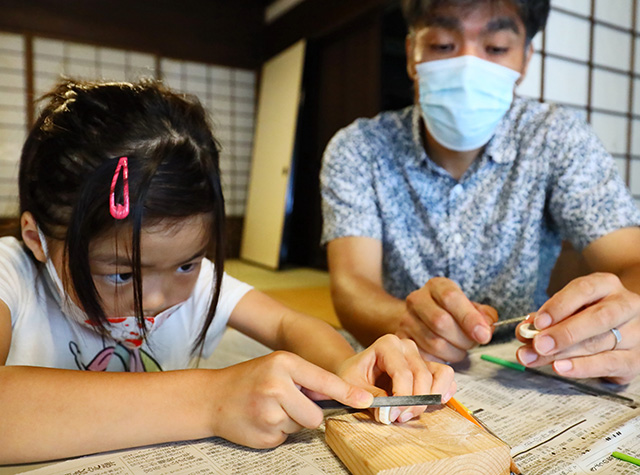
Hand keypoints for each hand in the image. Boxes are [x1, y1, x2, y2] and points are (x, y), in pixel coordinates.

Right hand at [208, 351, 372, 448]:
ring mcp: (269, 412)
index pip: (324, 380)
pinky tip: (261, 419)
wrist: (210, 397)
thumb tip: (338, 395)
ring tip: (269, 409)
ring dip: (290, 421)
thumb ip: (305, 378)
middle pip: (315, 414)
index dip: (347, 393)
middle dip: (306, 413)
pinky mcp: (264, 434)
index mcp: (283, 363)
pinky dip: (277, 431)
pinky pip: (286, 437)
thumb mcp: (276, 366)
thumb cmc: (248, 379)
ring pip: (302, 426)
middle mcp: (276, 386)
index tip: (366, 401)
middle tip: (284, 403)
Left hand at [335, 334, 455, 423]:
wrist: (357, 371)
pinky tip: (434, 403)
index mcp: (387, 344)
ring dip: (430, 398)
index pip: (403, 373)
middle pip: (422, 376)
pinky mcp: (429, 367)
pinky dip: (444, 391)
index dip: (401, 398)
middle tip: (399, 418)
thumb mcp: (352, 385)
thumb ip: (370, 396)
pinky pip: (446, 377)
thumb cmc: (354, 375)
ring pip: (440, 375)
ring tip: (411, 412)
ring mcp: (420, 355)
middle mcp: (407, 346)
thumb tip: (387, 411)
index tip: (391, 415)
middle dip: (414, 402)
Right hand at [395, 277, 497, 361]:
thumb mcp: (469, 306)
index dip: (469, 318)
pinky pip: (425, 356)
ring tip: (460, 348)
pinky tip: (446, 355)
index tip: (484, 335)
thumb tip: (487, 326)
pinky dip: (441, 360)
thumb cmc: (450, 313)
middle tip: (473, 343)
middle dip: (463, 339)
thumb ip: (483, 314)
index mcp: (436, 286)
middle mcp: (417, 299)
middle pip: (440, 322)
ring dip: (455, 352)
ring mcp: (406, 320)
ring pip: (434, 343)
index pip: (450, 298)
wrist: (419, 318)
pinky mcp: (402, 340)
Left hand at [515, 273, 639, 383]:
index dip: (559, 306)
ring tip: (538, 358)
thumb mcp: (568, 308)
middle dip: (563, 333)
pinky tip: (561, 368)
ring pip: (600, 343)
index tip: (538, 322)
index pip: (583, 290)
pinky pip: (610, 364)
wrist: (622, 328)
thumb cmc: (587, 314)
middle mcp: (625, 305)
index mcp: (606, 285)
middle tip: (538, 344)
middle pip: (597, 318)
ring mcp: (636, 332)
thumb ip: (547, 318)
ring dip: (563, 353)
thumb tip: (525, 331)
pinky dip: (582, 367)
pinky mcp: (636, 359)